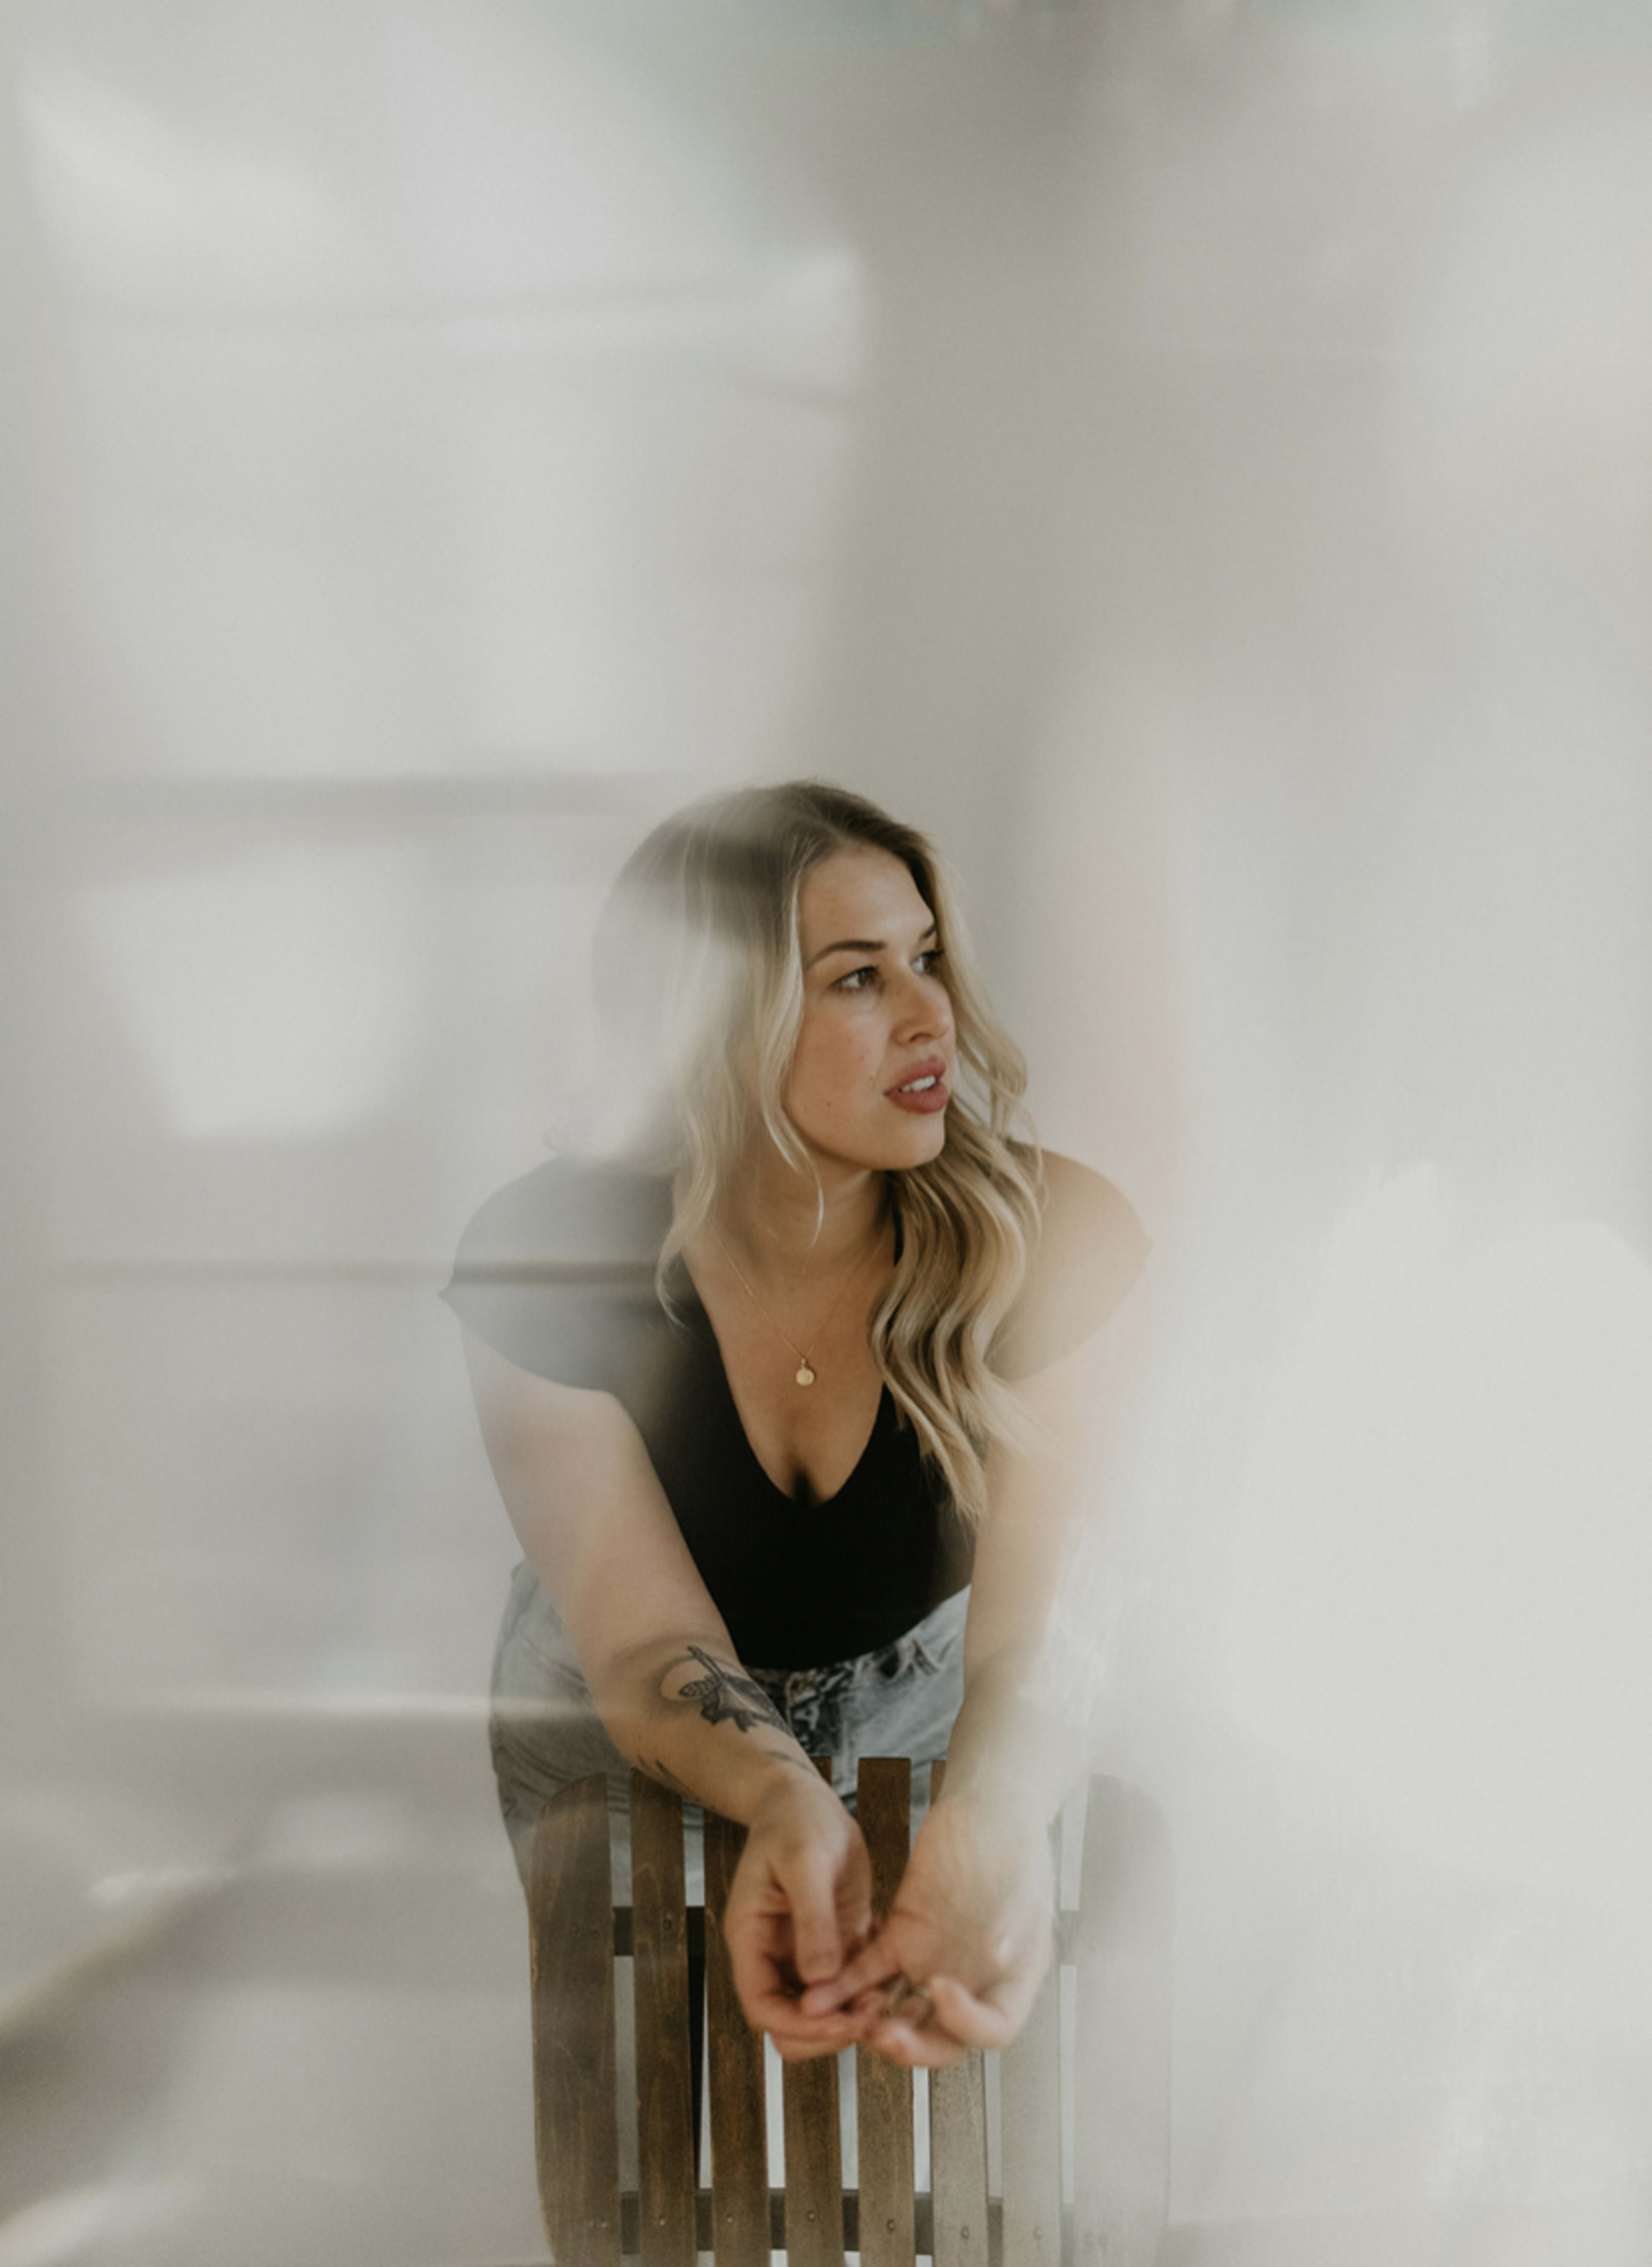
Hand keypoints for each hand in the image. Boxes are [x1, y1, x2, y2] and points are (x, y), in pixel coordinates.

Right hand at [721, 1770, 875, 2060]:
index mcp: (752, 1939)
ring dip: (854, 2015)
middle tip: (873, 2017)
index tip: (842, 2021)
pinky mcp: (834, 1945)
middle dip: (829, 2030)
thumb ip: (811, 1919)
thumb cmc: (794, 1820)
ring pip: (824, 2011)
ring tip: (891, 2001)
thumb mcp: (804, 1861)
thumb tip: (819, 1980)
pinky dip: (870, 1992)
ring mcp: (805, 1953)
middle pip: (792, 2023)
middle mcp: (775, 1955)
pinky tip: (897, 1983)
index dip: (799, 2025)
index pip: (763, 2007)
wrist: (805, 1799)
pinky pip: (849, 1986)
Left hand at [802, 1789, 1055, 2066]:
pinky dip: (844, 1987)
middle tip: (884, 2035)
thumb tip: (995, 1959)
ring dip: (873, 2023)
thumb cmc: (1012, 1843)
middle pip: (941, 2036)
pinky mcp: (901, 1936)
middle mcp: (972, 1980)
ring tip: (844, 2022)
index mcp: (1012, 1978)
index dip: (966, 2025)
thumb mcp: (1022, 1891)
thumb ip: (1006, 1932)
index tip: (940, 1992)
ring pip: (900, 2011)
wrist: (986, 1804)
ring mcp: (934, 1960)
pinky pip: (869, 1971)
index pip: (993, 2029)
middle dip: (911, 2045)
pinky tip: (819, 1995)